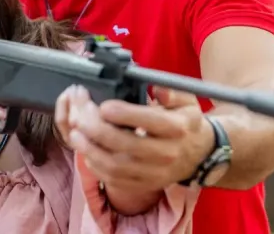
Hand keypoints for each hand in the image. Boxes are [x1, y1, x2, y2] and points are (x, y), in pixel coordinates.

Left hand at [55, 85, 212, 192]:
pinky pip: (115, 180)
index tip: (103, 105)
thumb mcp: (186, 101)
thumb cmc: (185, 121)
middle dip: (97, 130)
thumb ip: (172, 91)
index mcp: (177, 128)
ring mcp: (155, 173)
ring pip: (116, 166)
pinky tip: (86, 151)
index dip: (123, 113)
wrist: (197, 154)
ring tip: (75, 133)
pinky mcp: (144, 184)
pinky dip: (96, 166)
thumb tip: (157, 89)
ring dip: (91, 150)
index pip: (149, 121)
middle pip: (126, 145)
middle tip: (80, 116)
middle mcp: (167, 153)